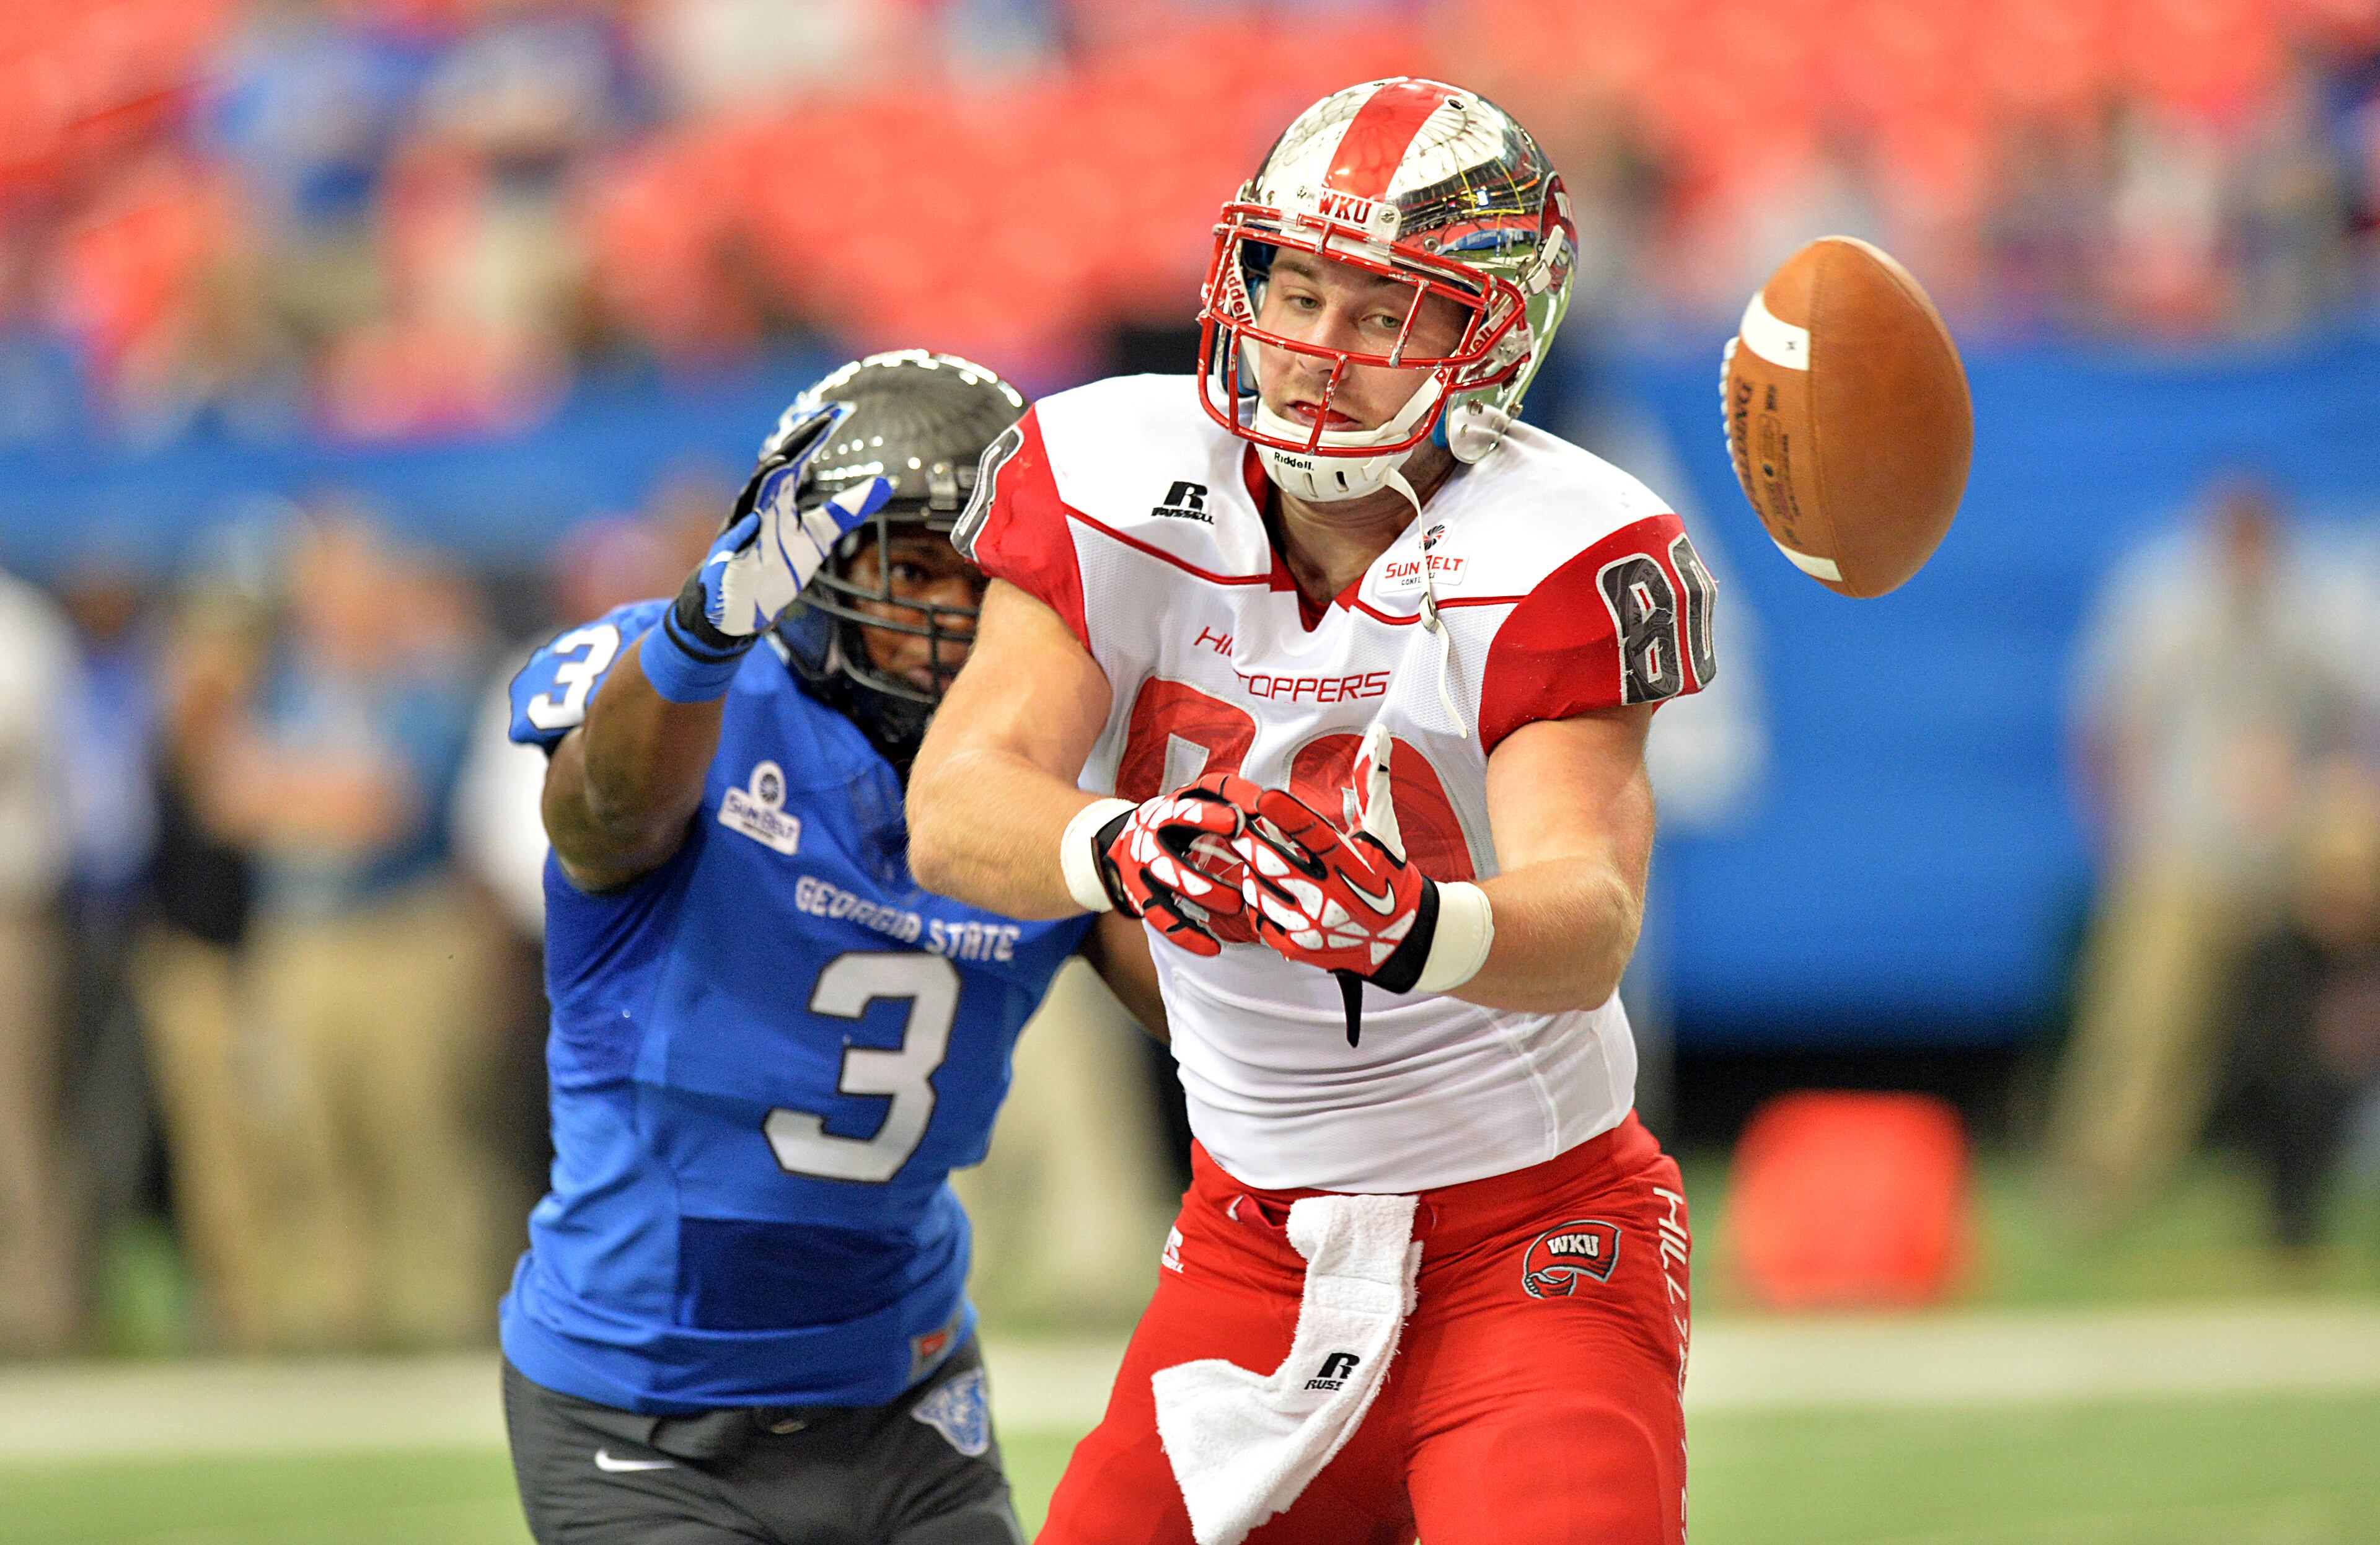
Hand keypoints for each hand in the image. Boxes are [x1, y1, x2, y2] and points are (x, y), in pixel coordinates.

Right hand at [664, 401, 890, 661]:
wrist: (741, 601)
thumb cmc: (777, 561)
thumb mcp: (819, 533)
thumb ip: (847, 509)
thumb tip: (885, 484)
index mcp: (779, 495)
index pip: (800, 457)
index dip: (818, 435)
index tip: (840, 411)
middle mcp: (758, 505)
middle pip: (777, 468)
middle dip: (796, 445)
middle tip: (820, 421)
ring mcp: (741, 529)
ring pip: (751, 499)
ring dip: (765, 480)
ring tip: (784, 460)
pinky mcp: (728, 558)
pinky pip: (734, 543)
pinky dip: (743, 531)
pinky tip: (754, 522)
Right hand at [1095, 773, 1263, 957]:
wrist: (1126, 840)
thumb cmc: (1179, 820)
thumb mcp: (1197, 802)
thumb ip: (1230, 799)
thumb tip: (1266, 804)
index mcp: (1168, 808)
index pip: (1186, 805)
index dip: (1210, 812)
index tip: (1239, 819)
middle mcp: (1150, 834)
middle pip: (1172, 841)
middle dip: (1206, 843)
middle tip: (1243, 861)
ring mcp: (1142, 865)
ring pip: (1171, 882)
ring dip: (1206, 893)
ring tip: (1237, 905)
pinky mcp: (1138, 895)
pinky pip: (1161, 918)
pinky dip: (1187, 936)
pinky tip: (1213, 948)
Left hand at [1232, 784, 1435, 987]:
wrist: (1401, 936)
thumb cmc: (1386, 875)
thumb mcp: (1381, 830)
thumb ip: (1371, 782)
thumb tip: (1378, 732)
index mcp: (1349, 861)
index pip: (1313, 833)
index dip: (1285, 814)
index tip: (1263, 797)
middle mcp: (1330, 894)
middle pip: (1272, 861)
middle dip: (1249, 841)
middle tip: (1238, 828)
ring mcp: (1312, 924)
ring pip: (1258, 891)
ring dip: (1253, 873)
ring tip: (1259, 864)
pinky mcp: (1299, 947)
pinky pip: (1259, 922)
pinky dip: (1258, 906)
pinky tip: (1269, 896)